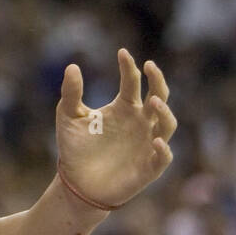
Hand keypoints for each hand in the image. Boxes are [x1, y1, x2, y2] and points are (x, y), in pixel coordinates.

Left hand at [56, 49, 177, 208]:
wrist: (76, 182)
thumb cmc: (75, 147)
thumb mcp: (68, 116)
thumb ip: (71, 93)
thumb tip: (72, 66)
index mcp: (124, 107)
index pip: (133, 82)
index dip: (129, 67)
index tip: (122, 52)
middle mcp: (140, 122)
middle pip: (159, 97)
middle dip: (158, 81)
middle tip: (150, 66)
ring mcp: (147, 144)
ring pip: (167, 124)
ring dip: (164, 112)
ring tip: (152, 99)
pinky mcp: (148, 167)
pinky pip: (163, 157)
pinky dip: (163, 149)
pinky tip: (156, 141)